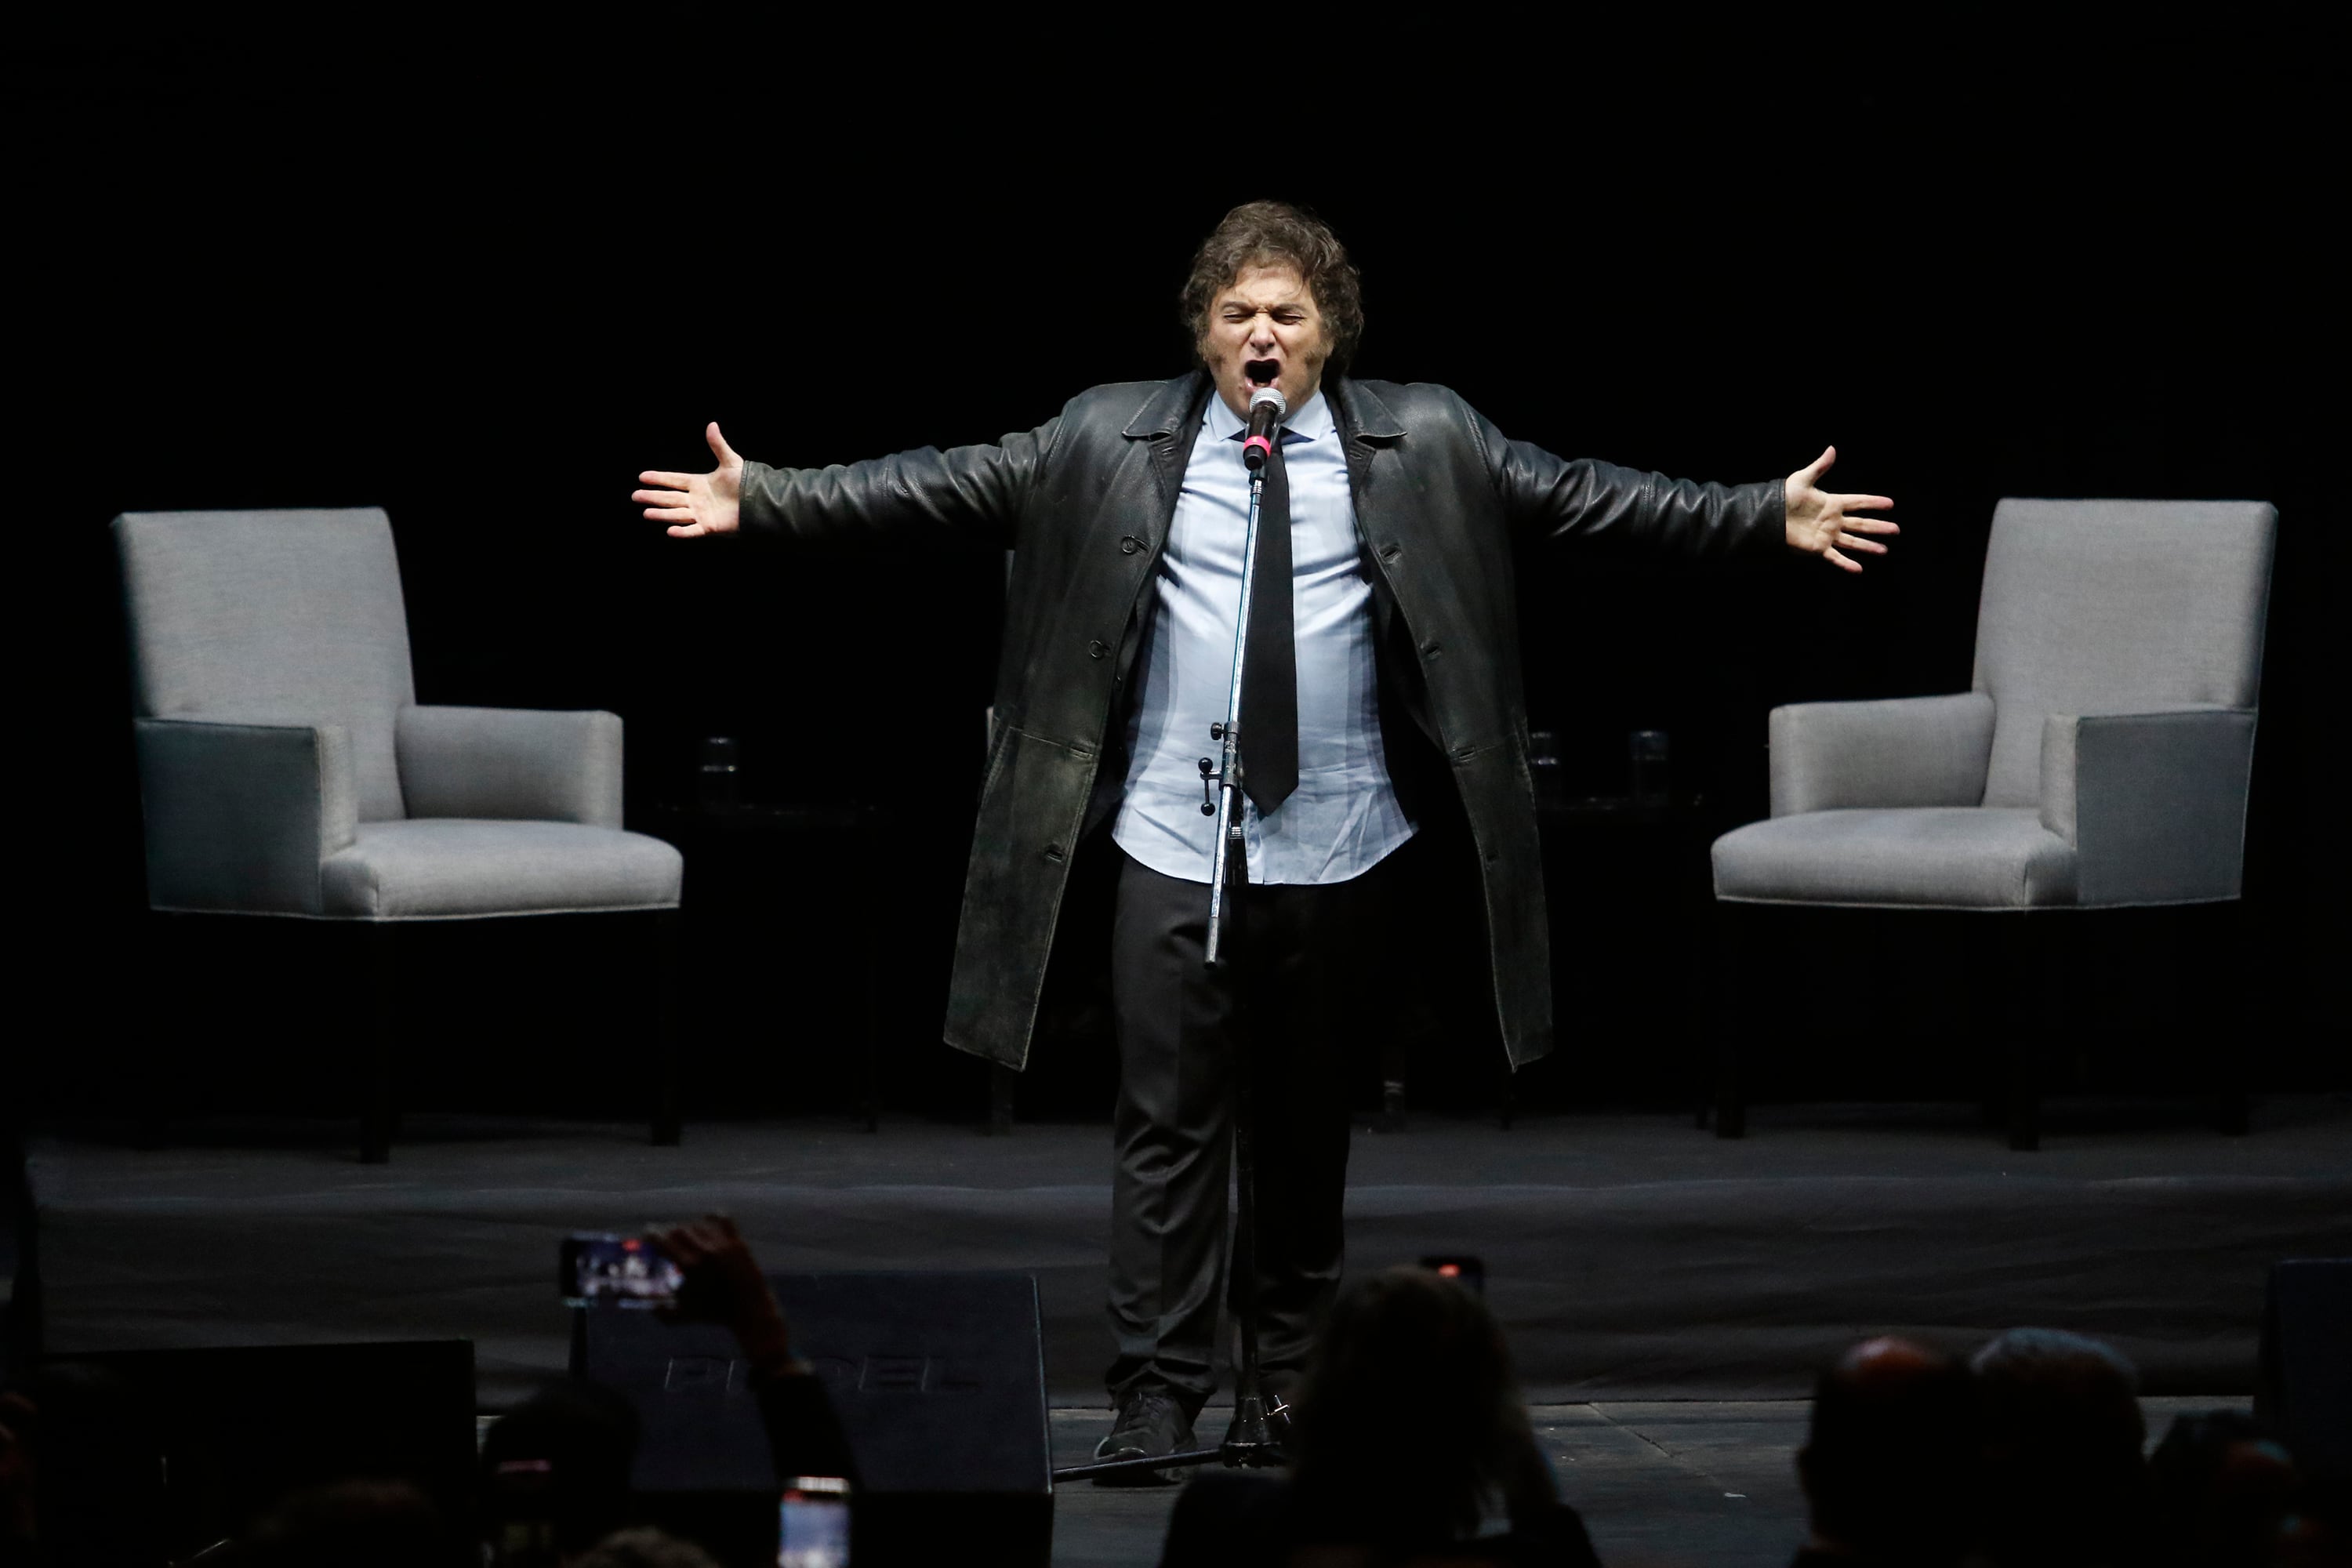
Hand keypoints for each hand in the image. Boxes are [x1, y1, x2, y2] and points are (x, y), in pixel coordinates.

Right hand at [633, 422, 743, 537]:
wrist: (760, 501)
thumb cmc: (746, 483)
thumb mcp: (731, 462)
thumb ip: (718, 445)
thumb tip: (712, 424)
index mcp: (699, 483)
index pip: (674, 480)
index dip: (659, 478)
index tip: (642, 476)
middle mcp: (697, 499)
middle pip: (670, 498)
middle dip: (653, 497)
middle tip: (635, 496)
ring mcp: (702, 514)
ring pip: (677, 514)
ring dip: (662, 514)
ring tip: (646, 513)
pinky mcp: (710, 527)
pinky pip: (693, 530)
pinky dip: (682, 532)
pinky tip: (670, 531)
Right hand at [648, 1214, 794, 1373]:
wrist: (748, 1310)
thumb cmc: (714, 1314)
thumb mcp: (683, 1316)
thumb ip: (661, 1312)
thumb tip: (649, 1307)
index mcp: (688, 1266)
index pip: (662, 1241)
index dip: (652, 1235)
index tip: (648, 1233)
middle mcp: (704, 1252)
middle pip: (679, 1230)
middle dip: (670, 1234)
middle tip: (669, 1239)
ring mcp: (722, 1245)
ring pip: (699, 1225)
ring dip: (690, 1230)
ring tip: (689, 1238)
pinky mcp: (737, 1243)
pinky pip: (724, 1220)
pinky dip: (713, 1218)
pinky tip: (708, 1221)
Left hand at [1783, 446, 1897, 572]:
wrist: (1769, 516)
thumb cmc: (1784, 496)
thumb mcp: (1803, 479)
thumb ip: (1820, 467)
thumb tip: (1832, 448)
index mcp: (1832, 503)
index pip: (1858, 502)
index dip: (1874, 502)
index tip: (1890, 503)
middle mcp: (1833, 520)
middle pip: (1861, 524)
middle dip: (1878, 527)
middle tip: (1896, 529)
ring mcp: (1827, 535)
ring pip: (1853, 542)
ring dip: (1868, 546)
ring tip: (1884, 550)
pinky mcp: (1818, 548)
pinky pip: (1835, 557)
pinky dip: (1846, 564)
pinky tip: (1859, 569)